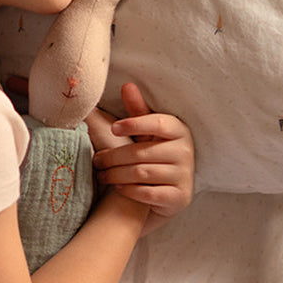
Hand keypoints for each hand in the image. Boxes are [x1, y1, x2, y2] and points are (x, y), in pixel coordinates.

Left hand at [90, 83, 193, 234]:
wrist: (168, 193)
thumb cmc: (153, 155)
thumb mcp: (148, 132)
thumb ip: (138, 110)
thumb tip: (127, 86)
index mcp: (179, 130)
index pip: (157, 122)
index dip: (134, 124)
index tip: (113, 128)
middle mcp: (185, 151)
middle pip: (142, 152)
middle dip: (113, 156)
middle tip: (96, 160)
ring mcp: (184, 175)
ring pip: (142, 173)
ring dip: (116, 174)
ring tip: (101, 174)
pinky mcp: (180, 197)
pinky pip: (149, 193)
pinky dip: (130, 190)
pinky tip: (118, 187)